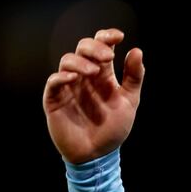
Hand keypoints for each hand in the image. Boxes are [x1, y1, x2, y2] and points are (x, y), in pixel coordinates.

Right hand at [42, 28, 144, 164]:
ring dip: (81, 62)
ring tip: (94, 72)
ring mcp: (69, 86)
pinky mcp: (55, 99)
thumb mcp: (129, 101)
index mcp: (102, 74)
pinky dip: (62, 76)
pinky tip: (74, 78)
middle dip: (94, 47)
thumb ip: (133, 77)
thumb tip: (137, 50)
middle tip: (107, 57)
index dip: (107, 37)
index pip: (101, 46)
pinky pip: (53, 82)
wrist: (99, 155)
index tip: (119, 37)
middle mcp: (84, 76)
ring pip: (67, 61)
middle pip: (83, 48)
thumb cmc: (113, 129)